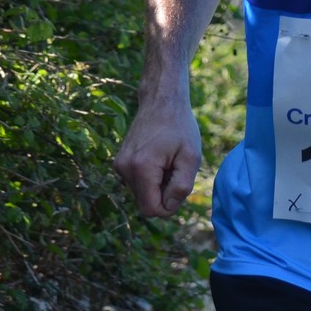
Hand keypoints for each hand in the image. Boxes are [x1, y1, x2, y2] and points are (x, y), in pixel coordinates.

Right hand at [113, 99, 202, 217]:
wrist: (161, 100)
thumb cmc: (180, 127)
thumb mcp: (191, 157)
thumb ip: (182, 187)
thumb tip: (168, 208)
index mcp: (141, 168)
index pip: (151, 210)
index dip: (170, 205)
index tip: (180, 184)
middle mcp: (124, 169)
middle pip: (146, 203)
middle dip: (164, 193)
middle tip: (175, 168)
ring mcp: (119, 165)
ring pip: (142, 194)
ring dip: (157, 185)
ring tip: (167, 161)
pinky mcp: (120, 162)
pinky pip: (138, 183)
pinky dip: (150, 177)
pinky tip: (159, 158)